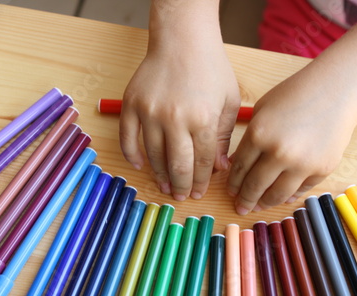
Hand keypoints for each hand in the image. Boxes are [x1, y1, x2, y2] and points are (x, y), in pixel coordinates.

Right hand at [119, 23, 239, 200]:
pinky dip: (131, 155)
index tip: (198, 193)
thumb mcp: (229, 101)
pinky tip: (139, 165)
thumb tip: (218, 168)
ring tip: (165, 186)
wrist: (182, 39)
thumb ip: (224, 137)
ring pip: (153, 156)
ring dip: (159, 175)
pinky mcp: (131, 104)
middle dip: (181, 186)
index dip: (200, 181)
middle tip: (181, 197)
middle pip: (177, 165)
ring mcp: (150, 112)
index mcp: (203, 119)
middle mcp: (175, 119)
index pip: (202, 162)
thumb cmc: (210, 68)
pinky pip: (127, 138)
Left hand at [227, 70, 356, 214]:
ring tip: (258, 206)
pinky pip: (301, 189)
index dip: (233, 183)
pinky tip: (281, 197)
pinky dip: (289, 195)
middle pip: (255, 186)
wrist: (336, 88)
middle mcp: (279, 153)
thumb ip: (249, 139)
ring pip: (277, 195)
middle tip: (240, 207)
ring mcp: (302, 164)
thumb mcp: (262, 110)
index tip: (231, 192)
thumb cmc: (295, 93)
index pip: (239, 169)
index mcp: (259, 134)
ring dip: (265, 203)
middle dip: (245, 200)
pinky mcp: (322, 169)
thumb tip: (237, 166)